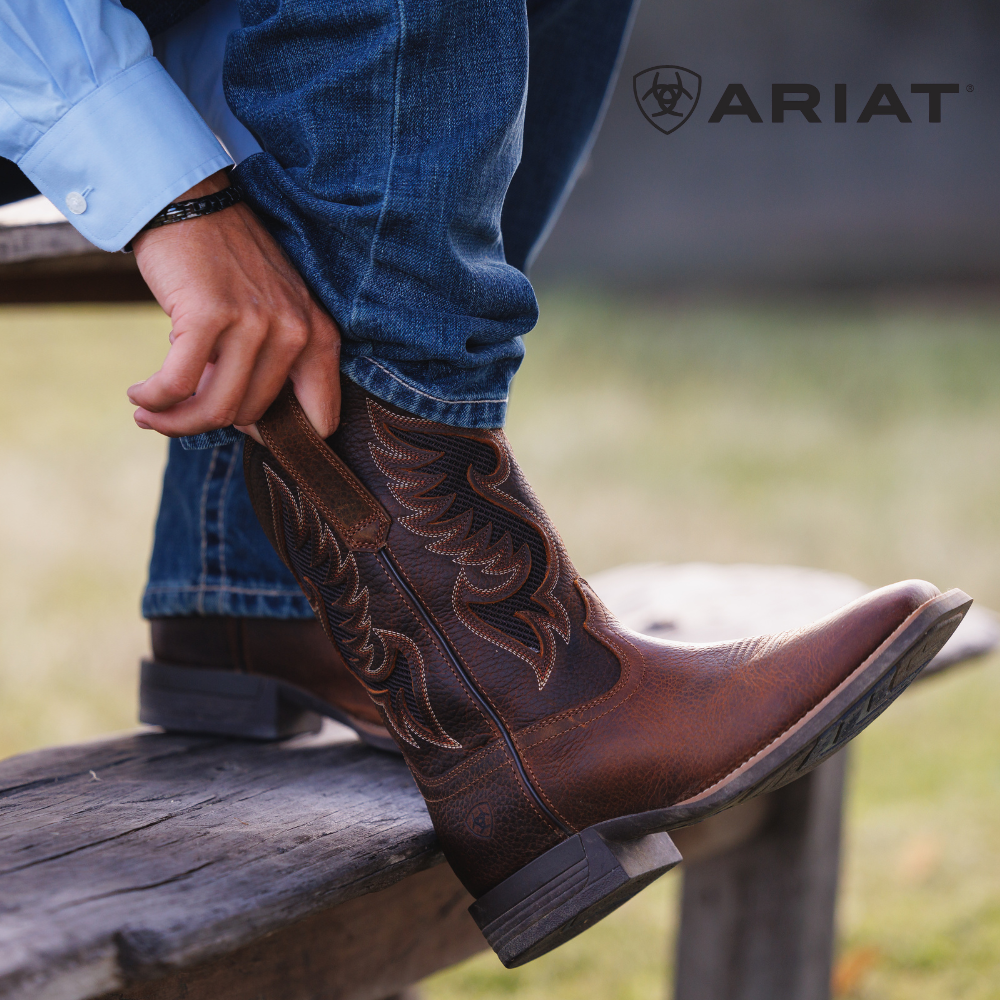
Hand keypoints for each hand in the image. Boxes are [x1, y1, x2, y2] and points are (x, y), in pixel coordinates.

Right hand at [127, 171, 340, 442]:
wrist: (192, 201)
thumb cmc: (229, 265)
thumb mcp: (273, 313)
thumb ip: (271, 364)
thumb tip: (242, 423)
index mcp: (319, 336)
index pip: (322, 419)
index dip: (280, 439)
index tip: (243, 434)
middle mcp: (294, 331)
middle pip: (253, 416)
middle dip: (210, 423)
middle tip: (179, 413)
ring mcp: (253, 323)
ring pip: (217, 408)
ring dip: (175, 421)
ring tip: (151, 415)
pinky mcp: (208, 316)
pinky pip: (178, 383)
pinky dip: (154, 398)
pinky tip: (141, 395)